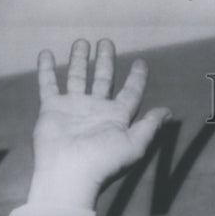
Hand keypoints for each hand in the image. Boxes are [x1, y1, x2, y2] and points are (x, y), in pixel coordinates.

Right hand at [26, 39, 171, 210]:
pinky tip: (46, 52)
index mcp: (117, 117)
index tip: (141, 62)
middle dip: (105, 60)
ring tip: (82, 42)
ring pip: (76, 77)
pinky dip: (46, 69)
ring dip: (79, 59)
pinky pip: (48, 84)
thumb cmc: (104, 162)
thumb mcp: (135, 144)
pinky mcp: (52, 109)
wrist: (70, 174)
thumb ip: (150, 126)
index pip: (130, 92)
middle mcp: (96, 110)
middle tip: (106, 41)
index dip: (137, 77)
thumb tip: (168, 112)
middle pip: (103, 79)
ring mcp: (73, 108)